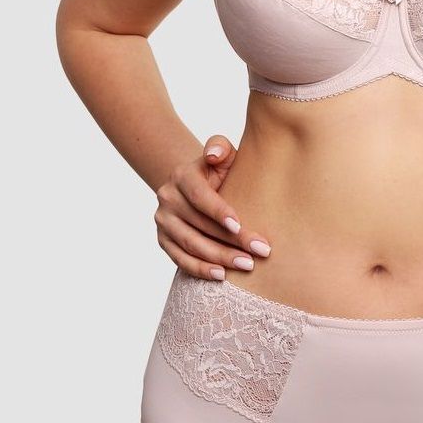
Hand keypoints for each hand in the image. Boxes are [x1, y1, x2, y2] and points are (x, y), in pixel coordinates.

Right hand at [154, 134, 271, 280]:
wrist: (197, 185)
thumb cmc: (219, 169)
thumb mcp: (223, 154)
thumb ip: (220, 146)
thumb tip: (213, 154)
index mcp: (182, 176)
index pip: (200, 196)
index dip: (219, 212)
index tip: (240, 226)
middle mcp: (167, 198)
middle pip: (199, 225)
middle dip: (231, 240)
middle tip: (259, 251)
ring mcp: (163, 221)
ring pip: (191, 245)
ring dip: (219, 258)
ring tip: (246, 265)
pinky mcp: (163, 241)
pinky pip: (181, 260)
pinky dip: (200, 270)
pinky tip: (222, 275)